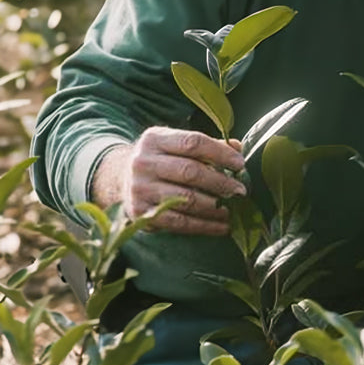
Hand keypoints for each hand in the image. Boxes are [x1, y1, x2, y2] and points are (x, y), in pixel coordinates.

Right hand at [93, 127, 245, 235]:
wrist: (123, 179)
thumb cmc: (162, 160)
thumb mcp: (177, 145)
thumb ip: (207, 145)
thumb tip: (238, 148)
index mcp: (155, 138)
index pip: (192, 142)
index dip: (220, 153)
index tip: (240, 164)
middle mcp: (143, 162)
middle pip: (190, 172)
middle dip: (221, 183)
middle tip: (240, 191)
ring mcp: (139, 188)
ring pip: (186, 199)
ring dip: (216, 207)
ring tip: (233, 209)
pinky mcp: (140, 212)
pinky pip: (179, 222)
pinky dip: (205, 226)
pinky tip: (222, 226)